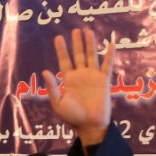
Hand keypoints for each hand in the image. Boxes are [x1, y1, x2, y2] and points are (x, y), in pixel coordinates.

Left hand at [41, 27, 113, 146]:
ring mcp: (93, 77)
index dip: (62, 50)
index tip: (59, 38)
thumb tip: (45, 71)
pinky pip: (107, 65)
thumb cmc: (73, 117)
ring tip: (88, 31)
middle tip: (76, 30)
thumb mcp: (58, 103)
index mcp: (69, 80)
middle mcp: (81, 76)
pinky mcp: (104, 81)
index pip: (64, 61)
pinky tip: (110, 44)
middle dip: (77, 43)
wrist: (90, 125)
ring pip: (91, 56)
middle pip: (79, 55)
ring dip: (90, 44)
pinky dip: (109, 55)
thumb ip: (53, 87)